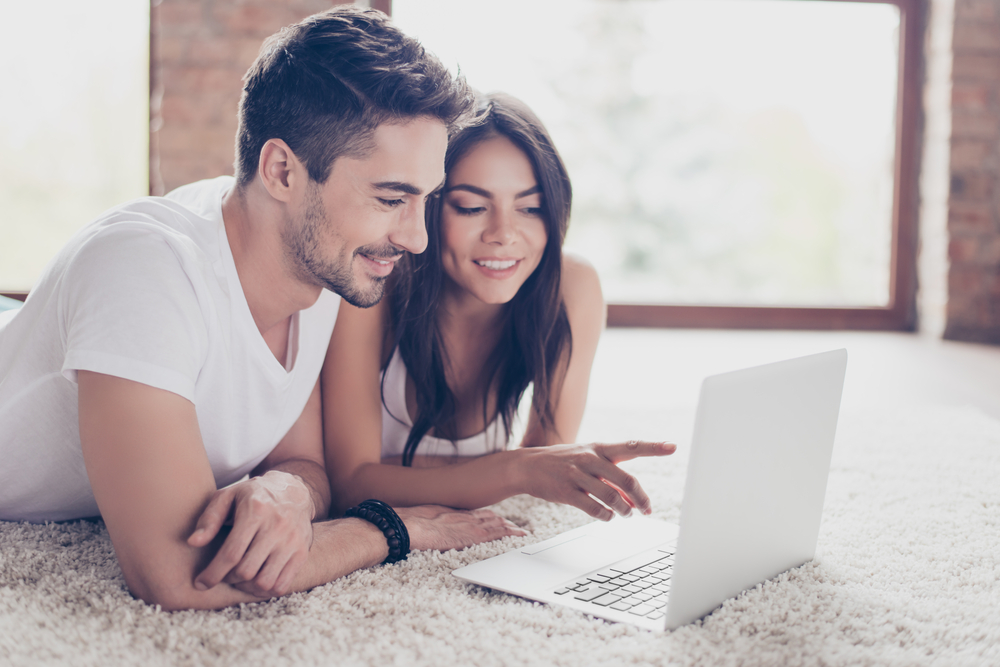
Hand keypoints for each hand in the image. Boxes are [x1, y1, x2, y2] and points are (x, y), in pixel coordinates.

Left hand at [188, 470, 314, 596]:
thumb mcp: (228, 496)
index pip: (232, 552)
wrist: (294, 491)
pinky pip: (282, 585)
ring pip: (264, 582)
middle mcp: (278, 526)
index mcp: (256, 510)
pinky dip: (265, 590)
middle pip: (246, 570)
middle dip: (228, 578)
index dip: (213, 573)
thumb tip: (193, 542)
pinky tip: (255, 581)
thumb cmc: (253, 496)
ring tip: (239, 578)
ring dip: (246, 587)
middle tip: (223, 574)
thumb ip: (209, 519)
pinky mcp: (302, 552)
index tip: (200, 583)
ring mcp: (293, 541)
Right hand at [396, 505, 525, 551]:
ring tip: (520, 532)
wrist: (410, 526)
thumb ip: (437, 521)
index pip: (479, 513)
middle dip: (504, 522)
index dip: (491, 517)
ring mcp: (471, 525)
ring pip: (497, 524)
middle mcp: (466, 517)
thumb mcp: (427, 517)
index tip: (499, 520)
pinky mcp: (473, 536)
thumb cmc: (412, 523)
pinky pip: (497, 534)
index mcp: (454, 513)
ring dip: (510, 528)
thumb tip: (436, 526)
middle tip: (516, 527)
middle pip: (492, 518)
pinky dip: (509, 533)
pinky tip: (518, 535)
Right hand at [515, 441, 675, 520]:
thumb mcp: (589, 464)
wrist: (528, 466)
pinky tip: (608, 516)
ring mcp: (577, 475)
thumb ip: (612, 480)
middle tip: (646, 509)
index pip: (631, 446)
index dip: (653, 447)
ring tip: (626, 514)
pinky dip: (606, 515)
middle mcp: (590, 459)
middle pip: (626, 479)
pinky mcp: (566, 491)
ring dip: (624, 510)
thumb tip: (634, 502)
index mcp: (599, 448)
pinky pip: (594, 508)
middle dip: (641, 498)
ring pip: (612, 497)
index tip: (673, 446)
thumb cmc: (564, 464)